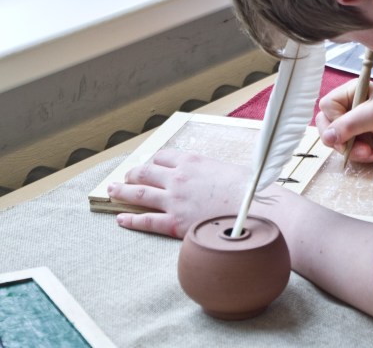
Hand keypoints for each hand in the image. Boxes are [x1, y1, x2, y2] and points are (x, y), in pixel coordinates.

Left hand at [107, 149, 248, 238]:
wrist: (253, 209)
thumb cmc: (249, 189)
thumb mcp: (231, 169)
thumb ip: (215, 172)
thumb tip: (217, 176)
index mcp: (192, 161)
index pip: (164, 156)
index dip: (155, 161)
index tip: (152, 165)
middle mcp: (178, 178)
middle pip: (145, 172)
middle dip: (133, 174)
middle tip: (125, 177)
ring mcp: (174, 201)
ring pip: (139, 194)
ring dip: (122, 192)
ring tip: (112, 191)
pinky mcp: (175, 223)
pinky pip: (146, 221)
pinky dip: (130, 220)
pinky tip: (120, 219)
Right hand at [316, 81, 372, 162]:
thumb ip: (349, 124)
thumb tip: (327, 137)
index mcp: (353, 92)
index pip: (327, 106)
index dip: (334, 119)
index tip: (348, 128)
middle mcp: (352, 108)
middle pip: (326, 124)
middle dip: (339, 139)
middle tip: (351, 146)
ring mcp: (356, 126)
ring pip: (336, 141)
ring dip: (350, 149)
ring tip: (368, 151)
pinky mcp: (363, 142)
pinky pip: (348, 151)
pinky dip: (358, 155)